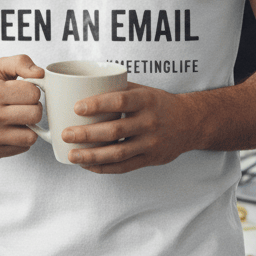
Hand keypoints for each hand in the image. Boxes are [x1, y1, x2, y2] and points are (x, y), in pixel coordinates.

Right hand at [0, 55, 43, 158]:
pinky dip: (21, 139)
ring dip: (29, 126)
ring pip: (31, 136)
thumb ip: (21, 62)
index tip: (23, 91)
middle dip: (33, 108)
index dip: (32, 91)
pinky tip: (10, 129)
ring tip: (18, 118)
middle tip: (22, 105)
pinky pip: (23, 148)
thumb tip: (40, 73)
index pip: (33, 93)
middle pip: (35, 114)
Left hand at [61, 82, 192, 173]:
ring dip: (91, 156)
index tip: (76, 107)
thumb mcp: (143, 90)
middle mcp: (149, 122)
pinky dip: (104, 168)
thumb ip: (118, 90)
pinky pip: (123, 167)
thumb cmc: (159, 103)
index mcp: (146, 100)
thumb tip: (83, 87)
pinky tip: (88, 165)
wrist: (189, 123)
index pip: (119, 101)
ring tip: (72, 155)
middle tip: (66, 134)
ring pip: (117, 153)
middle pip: (114, 130)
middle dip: (87, 134)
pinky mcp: (150, 160)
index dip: (97, 104)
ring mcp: (150, 143)